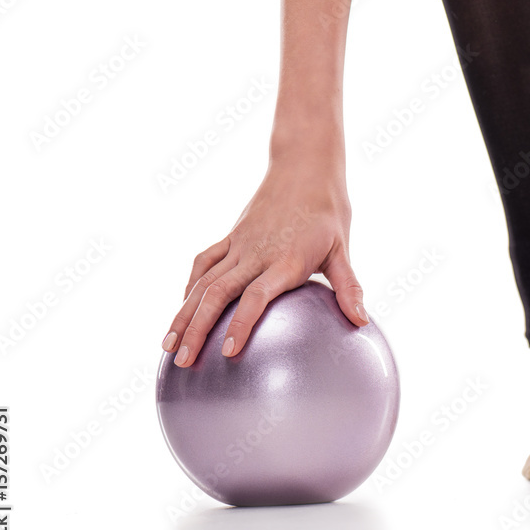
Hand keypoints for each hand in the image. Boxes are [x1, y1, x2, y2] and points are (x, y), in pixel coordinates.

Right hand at [160, 163, 367, 366]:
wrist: (304, 168)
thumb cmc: (328, 212)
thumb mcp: (342, 249)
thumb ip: (349, 287)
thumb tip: (361, 322)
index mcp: (285, 261)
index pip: (257, 297)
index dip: (241, 323)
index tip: (228, 352)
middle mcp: (255, 254)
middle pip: (218, 295)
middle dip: (196, 329)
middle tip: (184, 361)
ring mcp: (239, 244)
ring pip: (203, 282)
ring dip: (183, 314)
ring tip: (167, 345)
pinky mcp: (231, 236)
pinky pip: (204, 263)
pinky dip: (190, 286)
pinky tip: (182, 308)